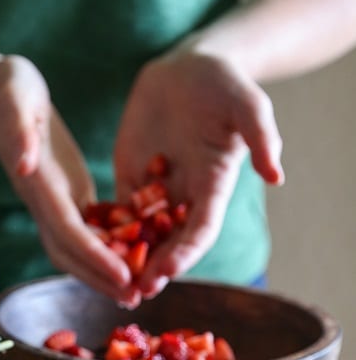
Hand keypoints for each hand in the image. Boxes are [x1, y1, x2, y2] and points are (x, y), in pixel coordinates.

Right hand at [0, 56, 133, 294]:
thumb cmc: (9, 91)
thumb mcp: (14, 103)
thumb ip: (18, 134)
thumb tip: (23, 164)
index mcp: (37, 184)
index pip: (67, 230)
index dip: (95, 257)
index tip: (123, 277)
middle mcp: (44, 200)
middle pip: (70, 253)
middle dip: (100, 278)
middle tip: (134, 299)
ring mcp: (53, 199)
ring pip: (77, 248)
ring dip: (103, 272)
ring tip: (135, 291)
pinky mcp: (65, 192)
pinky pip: (85, 229)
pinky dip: (106, 248)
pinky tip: (133, 256)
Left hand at [112, 47, 283, 305]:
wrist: (189, 66)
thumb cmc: (224, 83)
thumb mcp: (248, 103)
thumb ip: (262, 137)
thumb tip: (276, 175)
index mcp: (214, 184)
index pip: (201, 229)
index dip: (186, 252)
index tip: (169, 270)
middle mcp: (185, 194)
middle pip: (170, 242)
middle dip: (154, 268)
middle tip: (134, 292)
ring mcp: (156, 188)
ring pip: (140, 234)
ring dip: (126, 258)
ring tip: (106, 280)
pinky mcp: (130, 176)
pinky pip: (116, 211)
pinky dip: (104, 231)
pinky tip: (82, 248)